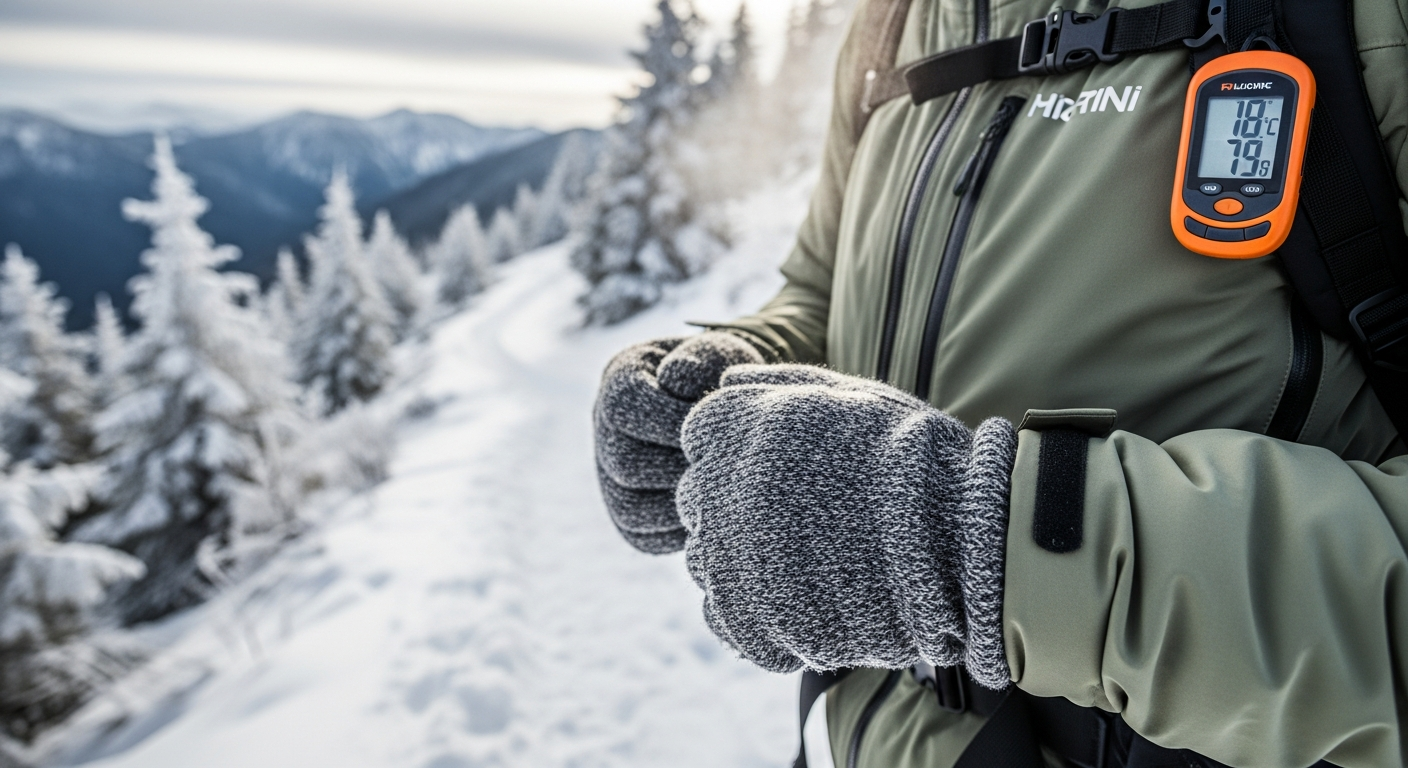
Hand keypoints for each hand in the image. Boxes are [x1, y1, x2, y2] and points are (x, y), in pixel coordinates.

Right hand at [593, 332, 765, 552]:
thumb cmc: (723, 374)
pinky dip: (681, 530)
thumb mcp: (719, 353)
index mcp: (619, 381)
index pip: (625, 408)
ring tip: (721, 489)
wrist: (724, 405)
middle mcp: (604, 430)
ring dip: (681, 504)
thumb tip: (677, 378)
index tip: (719, 425)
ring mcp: (610, 475)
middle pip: (625, 465)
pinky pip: (645, 537)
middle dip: (681, 467)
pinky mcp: (628, 515)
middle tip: (726, 465)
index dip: (676, 422)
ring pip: (630, 510)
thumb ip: (702, 357)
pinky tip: (713, 509)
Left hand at [677, 364, 1015, 687]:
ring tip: (814, 557)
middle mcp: (713, 493)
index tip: (792, 465)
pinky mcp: (749, 625)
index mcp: (731, 428)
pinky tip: (807, 597)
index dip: (746, 447)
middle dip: (737, 502)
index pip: (702, 437)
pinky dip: (756, 612)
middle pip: (697, 499)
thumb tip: (727, 381)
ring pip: (708, 560)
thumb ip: (776, 383)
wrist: (957, 541)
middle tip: (807, 513)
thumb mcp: (848, 394)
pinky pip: (726, 617)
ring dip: (744, 558)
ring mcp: (727, 564)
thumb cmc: (909, 458)